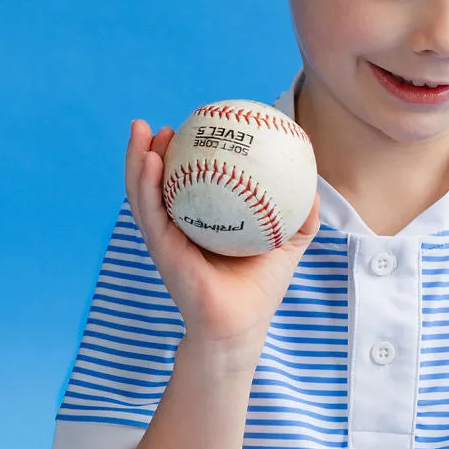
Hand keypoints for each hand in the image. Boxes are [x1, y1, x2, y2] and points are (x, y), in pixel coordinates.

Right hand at [124, 119, 319, 357]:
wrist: (243, 325)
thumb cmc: (260, 288)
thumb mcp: (288, 243)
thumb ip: (301, 215)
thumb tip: (312, 182)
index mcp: (199, 222)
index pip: (185, 181)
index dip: (182, 153)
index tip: (189, 127)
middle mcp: (177, 227)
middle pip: (156, 182)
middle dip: (148, 150)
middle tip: (156, 124)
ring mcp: (166, 237)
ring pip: (143, 192)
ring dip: (137, 158)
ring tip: (139, 130)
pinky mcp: (162, 249)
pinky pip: (150, 213)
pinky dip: (146, 186)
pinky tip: (150, 163)